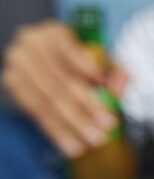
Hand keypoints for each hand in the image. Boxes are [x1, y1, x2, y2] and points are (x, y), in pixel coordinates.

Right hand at [2, 21, 127, 156]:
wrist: (42, 62)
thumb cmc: (78, 60)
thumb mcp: (100, 59)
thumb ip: (114, 71)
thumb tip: (117, 89)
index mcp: (53, 32)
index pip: (66, 46)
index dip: (83, 63)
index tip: (100, 80)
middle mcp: (30, 45)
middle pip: (59, 79)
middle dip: (86, 105)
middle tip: (108, 125)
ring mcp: (17, 65)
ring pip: (47, 99)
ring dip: (73, 123)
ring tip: (94, 140)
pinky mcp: (11, 85)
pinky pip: (36, 113)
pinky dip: (57, 131)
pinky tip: (72, 145)